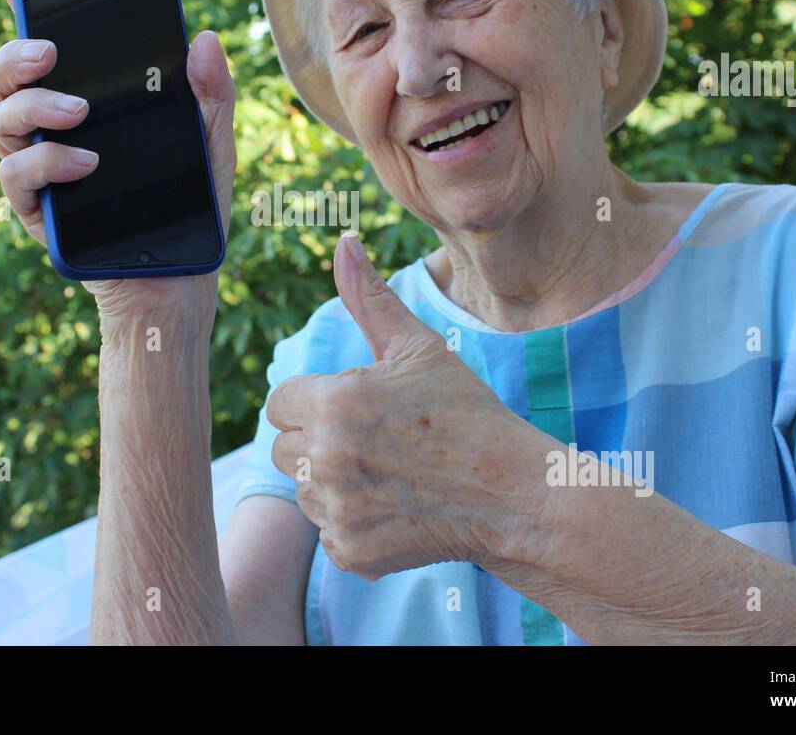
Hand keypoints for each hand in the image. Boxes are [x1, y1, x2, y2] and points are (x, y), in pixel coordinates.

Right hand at [0, 0, 236, 326]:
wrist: (178, 280)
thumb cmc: (191, 208)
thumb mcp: (213, 144)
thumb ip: (210, 93)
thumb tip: (203, 39)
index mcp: (88, 105)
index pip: (46, 53)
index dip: (25, 12)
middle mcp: (53, 131)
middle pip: (5, 80)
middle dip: (15, 54)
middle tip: (50, 50)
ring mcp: (40, 169)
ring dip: (31, 105)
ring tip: (76, 111)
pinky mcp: (36, 211)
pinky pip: (14, 176)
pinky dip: (44, 164)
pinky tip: (82, 163)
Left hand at [267, 232, 546, 579]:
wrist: (515, 495)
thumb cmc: (466, 413)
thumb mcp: (419, 350)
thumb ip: (370, 299)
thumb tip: (342, 241)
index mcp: (335, 402)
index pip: (281, 403)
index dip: (317, 403)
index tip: (358, 410)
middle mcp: (327, 458)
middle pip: (284, 448)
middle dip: (319, 443)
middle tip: (377, 443)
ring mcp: (337, 510)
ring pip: (303, 492)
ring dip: (334, 485)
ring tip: (390, 475)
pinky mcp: (350, 553)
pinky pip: (327, 533)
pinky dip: (354, 525)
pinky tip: (397, 509)